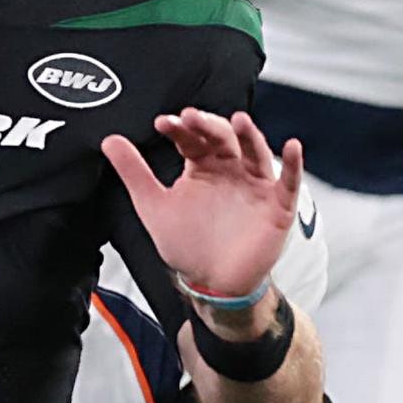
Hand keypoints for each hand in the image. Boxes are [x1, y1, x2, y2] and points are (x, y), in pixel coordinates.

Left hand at [103, 110, 304, 313]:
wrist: (213, 284)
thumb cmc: (187, 244)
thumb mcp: (154, 207)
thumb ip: (134, 173)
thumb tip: (109, 140)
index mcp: (201, 166)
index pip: (191, 139)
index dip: (179, 129)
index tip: (163, 123)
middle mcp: (230, 169)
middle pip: (222, 138)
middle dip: (208, 126)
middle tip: (192, 118)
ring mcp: (255, 184)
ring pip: (254, 152)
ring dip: (248, 135)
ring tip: (238, 121)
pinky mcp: (276, 204)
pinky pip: (288, 181)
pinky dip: (293, 164)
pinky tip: (292, 147)